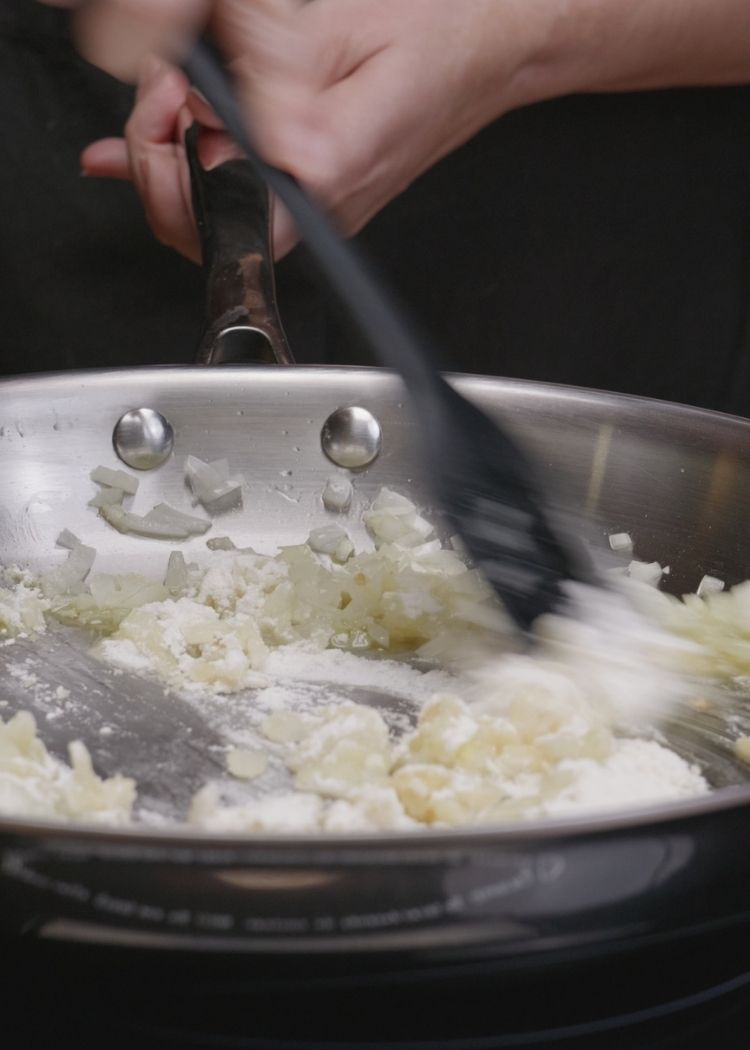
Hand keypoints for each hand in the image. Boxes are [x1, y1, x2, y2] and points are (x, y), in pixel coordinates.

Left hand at [81, 0, 543, 259]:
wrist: (491, 51)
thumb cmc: (437, 36)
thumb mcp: (334, 27)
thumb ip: (260, 62)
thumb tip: (196, 88)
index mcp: (321, 165)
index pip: (213, 201)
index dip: (168, 147)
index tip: (173, 92)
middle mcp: (319, 206)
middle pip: (198, 228)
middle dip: (157, 156)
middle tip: (167, 90)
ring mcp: (318, 209)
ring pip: (212, 221)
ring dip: (172, 160)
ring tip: (179, 93)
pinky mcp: (317, 195)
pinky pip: (241, 200)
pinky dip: (189, 167)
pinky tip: (165, 137)